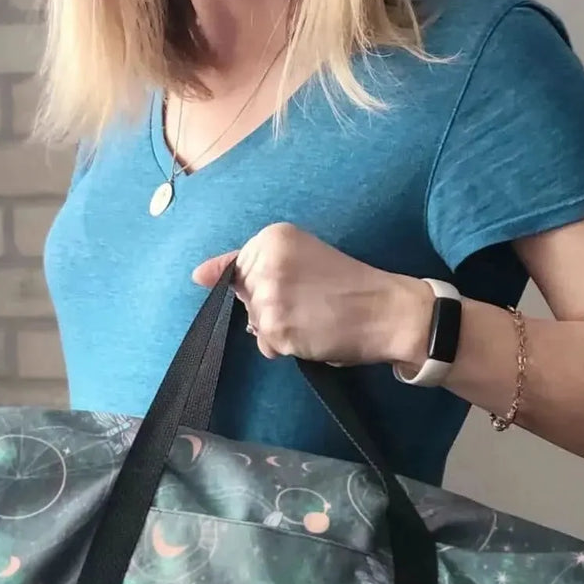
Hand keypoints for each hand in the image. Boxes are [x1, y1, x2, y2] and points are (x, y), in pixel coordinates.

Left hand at [192, 223, 425, 365]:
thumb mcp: (299, 256)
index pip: (238, 269)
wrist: (386, 310)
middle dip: (267, 306)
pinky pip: (266, 346)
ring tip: (312, 318)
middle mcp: (266, 263)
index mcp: (272, 238)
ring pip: (253, 323)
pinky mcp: (277, 329)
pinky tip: (312, 334)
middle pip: (243, 297)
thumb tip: (196, 276)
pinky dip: (286, 346)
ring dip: (277, 329)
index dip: (265, 285)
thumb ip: (244, 264)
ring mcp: (269, 298)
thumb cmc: (347, 284)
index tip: (296, 284)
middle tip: (309, 301)